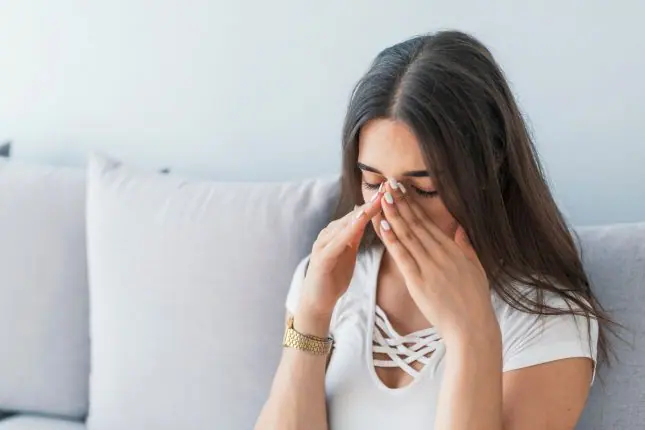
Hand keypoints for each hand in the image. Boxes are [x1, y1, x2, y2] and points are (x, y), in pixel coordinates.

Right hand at [299, 192, 382, 318]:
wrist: (317, 300)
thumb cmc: (333, 276)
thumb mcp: (348, 252)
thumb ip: (354, 235)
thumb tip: (365, 216)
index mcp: (337, 233)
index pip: (359, 214)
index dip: (375, 203)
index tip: (391, 191)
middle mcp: (328, 234)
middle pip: (353, 215)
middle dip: (371, 203)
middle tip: (387, 189)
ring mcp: (323, 244)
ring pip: (345, 225)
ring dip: (361, 213)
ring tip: (376, 201)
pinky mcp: (322, 257)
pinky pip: (337, 242)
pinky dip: (348, 231)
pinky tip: (358, 223)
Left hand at [378, 183, 497, 344]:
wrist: (472, 327)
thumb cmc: (474, 301)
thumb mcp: (475, 268)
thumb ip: (466, 246)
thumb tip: (460, 228)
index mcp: (452, 249)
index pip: (428, 222)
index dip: (413, 204)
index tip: (402, 189)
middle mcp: (440, 254)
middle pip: (416, 224)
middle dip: (401, 203)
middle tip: (388, 184)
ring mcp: (429, 267)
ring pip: (407, 235)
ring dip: (394, 215)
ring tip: (383, 197)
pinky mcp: (419, 282)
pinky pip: (403, 256)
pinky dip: (392, 240)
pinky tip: (383, 225)